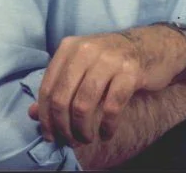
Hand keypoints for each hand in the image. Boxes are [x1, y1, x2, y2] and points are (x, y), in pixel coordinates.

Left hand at [30, 27, 185, 145]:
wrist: (152, 45)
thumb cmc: (112, 59)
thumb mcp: (83, 67)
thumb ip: (59, 86)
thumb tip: (33, 114)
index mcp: (70, 46)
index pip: (47, 88)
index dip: (45, 117)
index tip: (51, 135)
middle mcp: (86, 49)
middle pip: (62, 99)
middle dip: (63, 127)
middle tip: (70, 140)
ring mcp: (109, 59)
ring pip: (83, 105)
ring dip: (83, 130)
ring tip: (87, 137)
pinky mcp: (130, 72)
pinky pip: (111, 108)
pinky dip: (107, 127)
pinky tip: (106, 133)